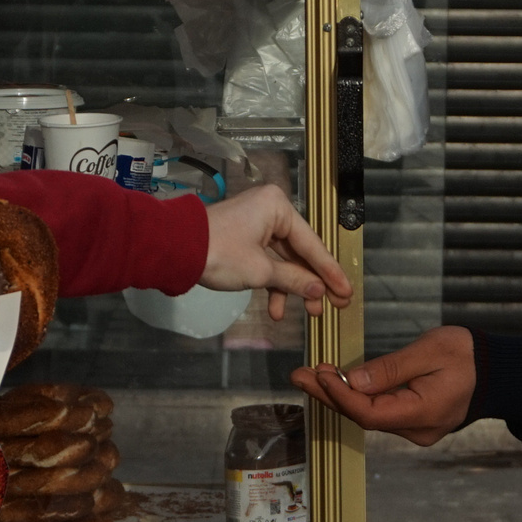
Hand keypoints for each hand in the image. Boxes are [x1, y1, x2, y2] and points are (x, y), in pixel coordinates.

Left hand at [200, 184, 355, 319]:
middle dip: (313, 283)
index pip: (312, 245)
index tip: (347, 292)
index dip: (330, 272)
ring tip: (308, 314)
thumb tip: (319, 291)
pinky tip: (275, 309)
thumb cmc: (221, 253)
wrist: (175, 250)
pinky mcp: (244, 238)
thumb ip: (294, 281)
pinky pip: (267, 261)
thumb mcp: (261, 271)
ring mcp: (256, 224)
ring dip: (292, 288)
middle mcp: (270, 211)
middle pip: (300, 252)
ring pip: (284, 260)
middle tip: (333, 307)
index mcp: (278, 207)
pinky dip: (272, 283)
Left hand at [290, 326, 476, 447]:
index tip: (318, 373)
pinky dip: (358, 398)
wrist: (500, 371)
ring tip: (312, 375)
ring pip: (370, 416)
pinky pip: (381, 413)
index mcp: (424, 412)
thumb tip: (352, 382)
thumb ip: (390, 369)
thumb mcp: (430, 352)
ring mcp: (418, 430)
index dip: (339, 395)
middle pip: (364, 417)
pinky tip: (340, 383)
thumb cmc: (469, 355)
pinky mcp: (417, 423)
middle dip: (329, 395)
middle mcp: (418, 430)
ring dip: (340, 396)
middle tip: (299, 375)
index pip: (369, 412)